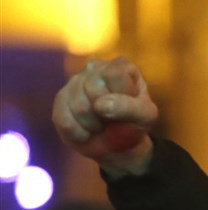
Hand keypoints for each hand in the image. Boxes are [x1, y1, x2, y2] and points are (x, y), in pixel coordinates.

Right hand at [51, 56, 157, 176]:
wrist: (118, 143)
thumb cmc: (135, 123)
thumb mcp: (146, 117)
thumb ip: (131, 108)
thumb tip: (100, 105)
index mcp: (121, 66)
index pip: (114, 74)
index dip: (120, 97)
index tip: (129, 108)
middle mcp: (95, 68)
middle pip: (92, 90)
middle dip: (106, 114)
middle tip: (114, 120)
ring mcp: (75, 82)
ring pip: (78, 107)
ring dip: (94, 126)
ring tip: (103, 127)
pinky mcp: (61, 100)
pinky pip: (64, 120)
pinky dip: (79, 134)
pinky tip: (88, 133)